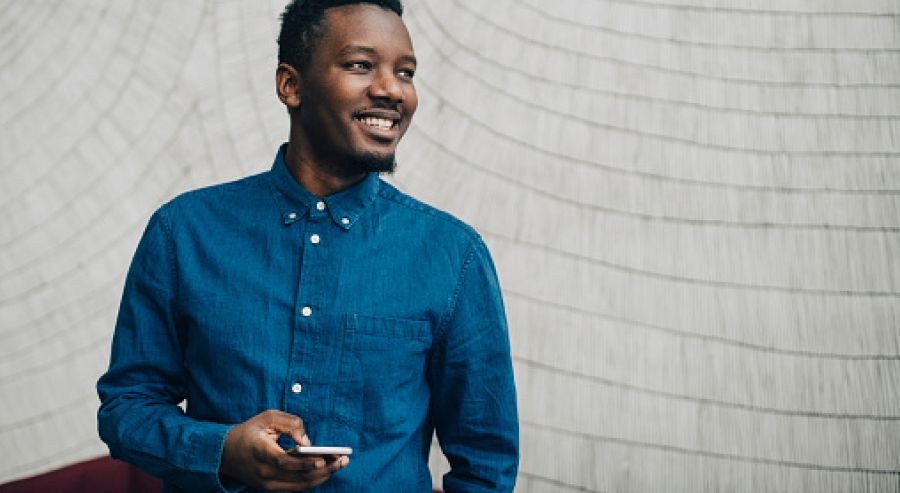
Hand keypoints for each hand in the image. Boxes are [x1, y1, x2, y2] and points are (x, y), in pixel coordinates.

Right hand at [220, 410, 348, 490]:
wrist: (226, 454)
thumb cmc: (250, 432)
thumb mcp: (267, 418)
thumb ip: (289, 423)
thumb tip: (307, 440)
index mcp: (260, 452)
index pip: (285, 462)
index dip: (305, 463)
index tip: (324, 459)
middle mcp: (263, 472)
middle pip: (297, 477)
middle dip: (323, 470)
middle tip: (343, 460)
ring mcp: (267, 484)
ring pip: (299, 486)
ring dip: (322, 476)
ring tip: (340, 464)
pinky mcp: (271, 488)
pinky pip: (296, 488)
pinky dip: (313, 480)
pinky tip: (327, 471)